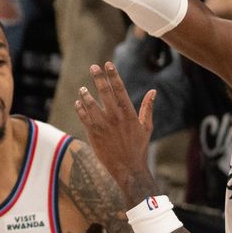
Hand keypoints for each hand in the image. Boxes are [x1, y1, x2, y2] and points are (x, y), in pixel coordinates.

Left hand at [74, 62, 157, 199]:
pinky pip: (84, 118)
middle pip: (104, 93)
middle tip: (93, 67)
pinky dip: (80, 109)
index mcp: (129, 113)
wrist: (128, 168)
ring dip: (85, 94)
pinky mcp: (94, 134)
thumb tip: (153, 91)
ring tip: (83, 89)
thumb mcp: (146, 126)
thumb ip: (148, 108)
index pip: (120, 89)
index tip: (108, 64)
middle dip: (98, 78)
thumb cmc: (139, 147)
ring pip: (90, 104)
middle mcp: (115, 117)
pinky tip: (78, 103)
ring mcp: (103, 125)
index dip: (113, 75)